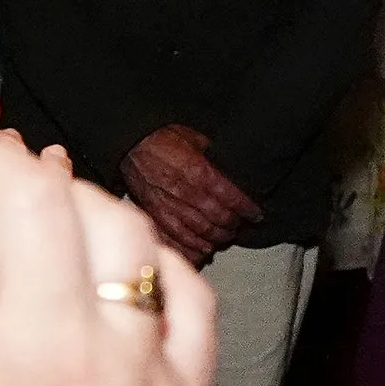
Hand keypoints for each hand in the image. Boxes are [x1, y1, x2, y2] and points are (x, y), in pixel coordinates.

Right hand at [120, 125, 262, 266]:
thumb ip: (213, 153)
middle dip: (233, 224)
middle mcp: (184, 192)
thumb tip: (232, 164)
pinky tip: (203, 249)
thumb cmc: (160, 136)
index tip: (257, 214)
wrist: (127, 142)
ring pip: (200, 231)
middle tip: (241, 225)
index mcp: (197, 170)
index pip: (230, 196)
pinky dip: (193, 247)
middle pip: (217, 217)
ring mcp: (168, 206)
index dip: (247, 208)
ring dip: (217, 237)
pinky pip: (177, 238)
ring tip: (225, 236)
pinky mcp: (155, 214)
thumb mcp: (193, 136)